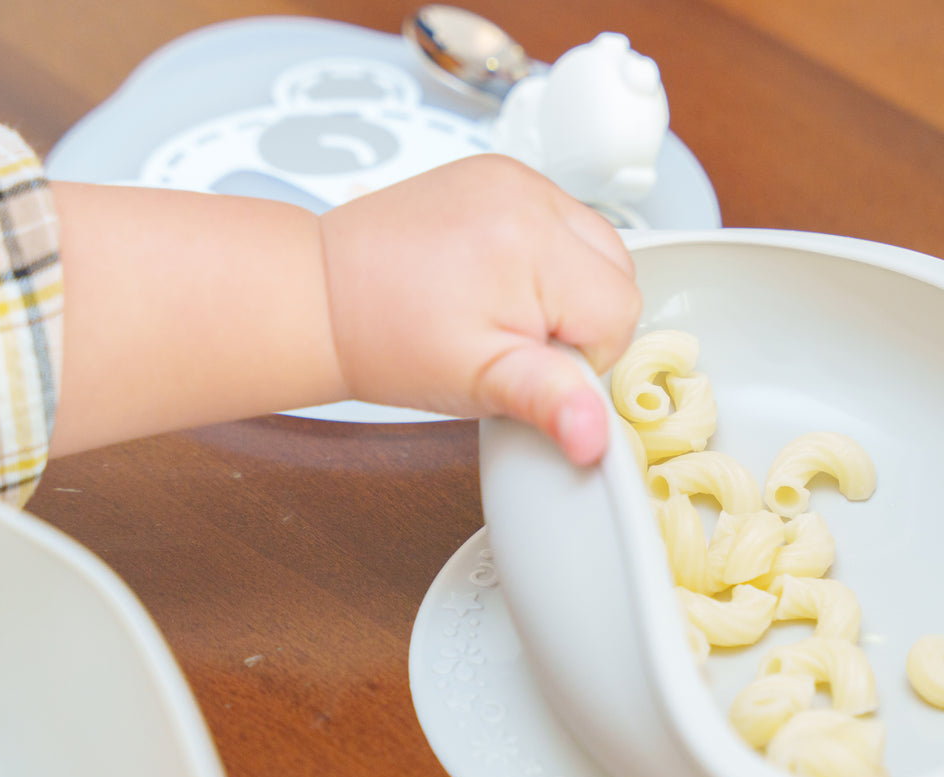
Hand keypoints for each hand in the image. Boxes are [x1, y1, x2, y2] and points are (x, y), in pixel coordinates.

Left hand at [320, 155, 640, 463]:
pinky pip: (557, 220)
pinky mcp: (497, 172)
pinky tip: (493, 278)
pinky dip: (541, 255)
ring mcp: (513, 176)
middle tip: (510, 337)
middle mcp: (528, 193)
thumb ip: (550, 402)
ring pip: (594, 244)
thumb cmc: (388, 339)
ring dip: (565, 285)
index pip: (620, 311)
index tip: (526, 360)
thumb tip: (594, 436)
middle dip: (579, 317)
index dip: (582, 355)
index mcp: (533, 242)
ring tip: (499, 307)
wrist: (322, 296)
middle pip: (617, 270)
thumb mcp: (479, 384)